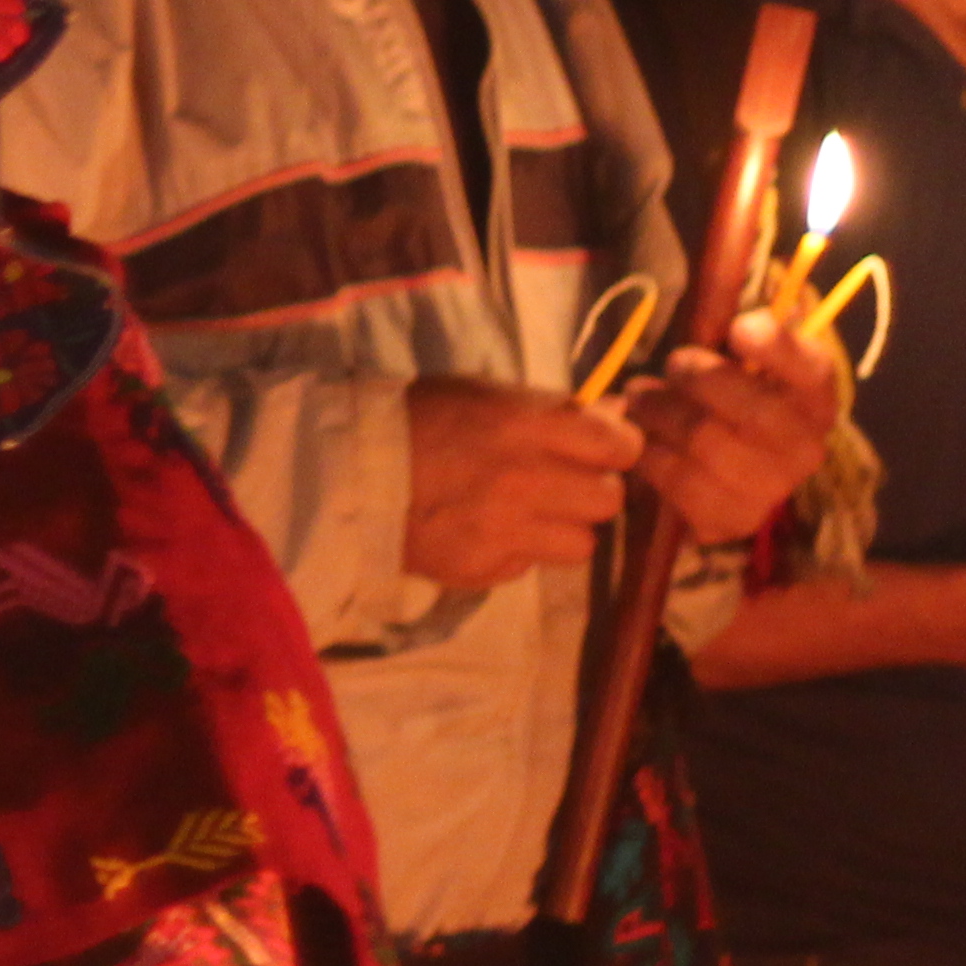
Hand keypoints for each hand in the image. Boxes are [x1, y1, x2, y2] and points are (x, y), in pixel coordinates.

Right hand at [403, 377, 640, 588]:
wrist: (345, 471)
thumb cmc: (420, 418)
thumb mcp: (487, 395)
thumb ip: (553, 409)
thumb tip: (615, 415)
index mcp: (528, 427)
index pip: (620, 446)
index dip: (617, 447)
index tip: (602, 447)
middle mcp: (526, 483)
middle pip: (607, 501)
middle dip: (592, 490)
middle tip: (564, 482)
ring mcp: (506, 533)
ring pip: (581, 545)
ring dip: (563, 529)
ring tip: (530, 514)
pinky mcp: (482, 571)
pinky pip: (528, 567)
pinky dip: (517, 551)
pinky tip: (487, 532)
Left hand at [617, 306, 839, 547]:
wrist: (732, 478)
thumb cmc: (733, 401)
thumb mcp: (748, 363)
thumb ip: (751, 335)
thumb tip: (739, 308)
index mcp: (815, 399)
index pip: (812, 371)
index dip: (779, 349)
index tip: (740, 328)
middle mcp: (804, 448)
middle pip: (749, 408)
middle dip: (698, 378)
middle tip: (671, 364)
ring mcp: (769, 489)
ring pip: (705, 442)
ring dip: (661, 413)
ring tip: (641, 398)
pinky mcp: (729, 519)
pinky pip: (677, 481)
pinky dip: (649, 454)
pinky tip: (641, 438)